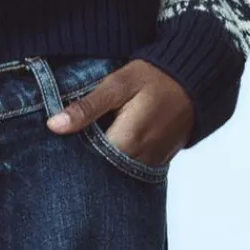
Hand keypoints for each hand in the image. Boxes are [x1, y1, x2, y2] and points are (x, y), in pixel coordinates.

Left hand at [45, 59, 195, 167]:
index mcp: (127, 141)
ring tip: (94, 139)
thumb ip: (87, 107)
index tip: (60, 141)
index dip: (71, 152)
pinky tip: (112, 143)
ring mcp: (152, 163)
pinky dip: (119, 160)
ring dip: (102, 160)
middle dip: (85, 158)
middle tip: (76, 138)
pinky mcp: (158, 162)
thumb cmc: (155, 78)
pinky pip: (131, 169)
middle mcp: (140, 159)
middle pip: (101, 170)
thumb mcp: (118, 84)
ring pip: (116, 171)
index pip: (87, 161)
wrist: (195, 81)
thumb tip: (54, 125)